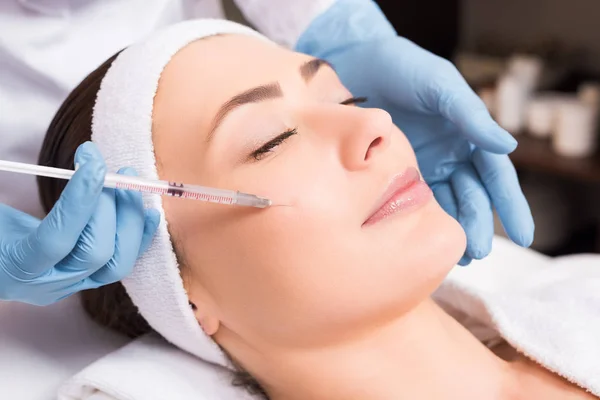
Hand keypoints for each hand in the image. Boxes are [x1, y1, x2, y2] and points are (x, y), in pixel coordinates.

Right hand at [0, 142, 159, 304]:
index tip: (92, 164)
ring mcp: (70, 284)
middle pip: (94, 254)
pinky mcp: (86, 278)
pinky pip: (122, 262)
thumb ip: (6, 196)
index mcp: (12, 268)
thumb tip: (30, 163)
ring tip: (128, 179)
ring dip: (129, 216)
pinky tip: (150, 210)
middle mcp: (45, 284)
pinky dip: (139, 234)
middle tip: (111, 170)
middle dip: (109, 207)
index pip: (55, 241)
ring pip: (116, 262)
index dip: (79, 202)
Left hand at [297, 0, 533, 263]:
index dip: (510, 203)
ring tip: (456, 255)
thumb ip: (470, 115)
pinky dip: (417, 221)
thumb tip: (507, 146)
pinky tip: (418, 240)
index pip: (496, 175)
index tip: (525, 234)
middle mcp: (449, 154)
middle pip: (472, 196)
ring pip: (444, 204)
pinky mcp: (393, 172)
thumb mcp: (439, 86)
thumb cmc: (403, 69)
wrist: (357, 65)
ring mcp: (422, 165)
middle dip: (478, 224)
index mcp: (468, 135)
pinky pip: (410, 201)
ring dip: (451, 229)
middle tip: (478, 251)